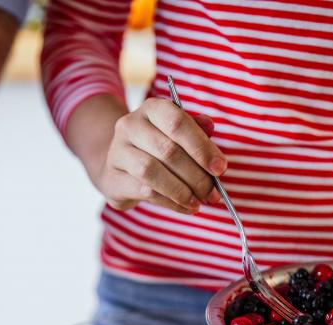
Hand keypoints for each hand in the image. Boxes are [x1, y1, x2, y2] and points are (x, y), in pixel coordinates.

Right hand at [94, 98, 225, 213]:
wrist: (120, 167)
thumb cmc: (157, 149)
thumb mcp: (177, 135)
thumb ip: (196, 130)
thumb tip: (210, 127)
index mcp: (152, 109)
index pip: (178, 123)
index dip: (202, 147)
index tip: (220, 168)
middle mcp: (130, 125)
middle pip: (167, 151)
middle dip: (196, 175)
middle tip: (212, 193)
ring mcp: (118, 151)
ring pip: (152, 171)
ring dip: (181, 190)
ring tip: (198, 202)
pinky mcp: (113, 178)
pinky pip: (144, 191)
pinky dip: (170, 202)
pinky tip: (185, 207)